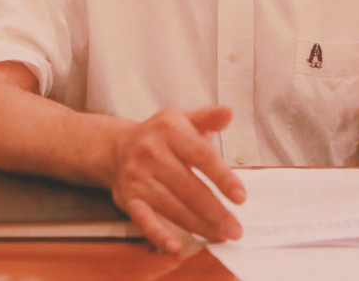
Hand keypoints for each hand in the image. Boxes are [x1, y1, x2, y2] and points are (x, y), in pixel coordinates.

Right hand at [109, 104, 245, 253]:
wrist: (118, 147)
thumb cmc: (162, 135)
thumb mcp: (184, 118)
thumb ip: (208, 117)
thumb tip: (228, 112)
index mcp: (170, 129)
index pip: (202, 156)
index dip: (222, 178)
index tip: (241, 197)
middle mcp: (152, 151)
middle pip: (189, 187)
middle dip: (215, 212)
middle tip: (235, 229)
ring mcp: (138, 176)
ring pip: (173, 206)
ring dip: (198, 225)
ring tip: (219, 236)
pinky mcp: (128, 197)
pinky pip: (143, 218)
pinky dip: (158, 234)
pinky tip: (174, 246)